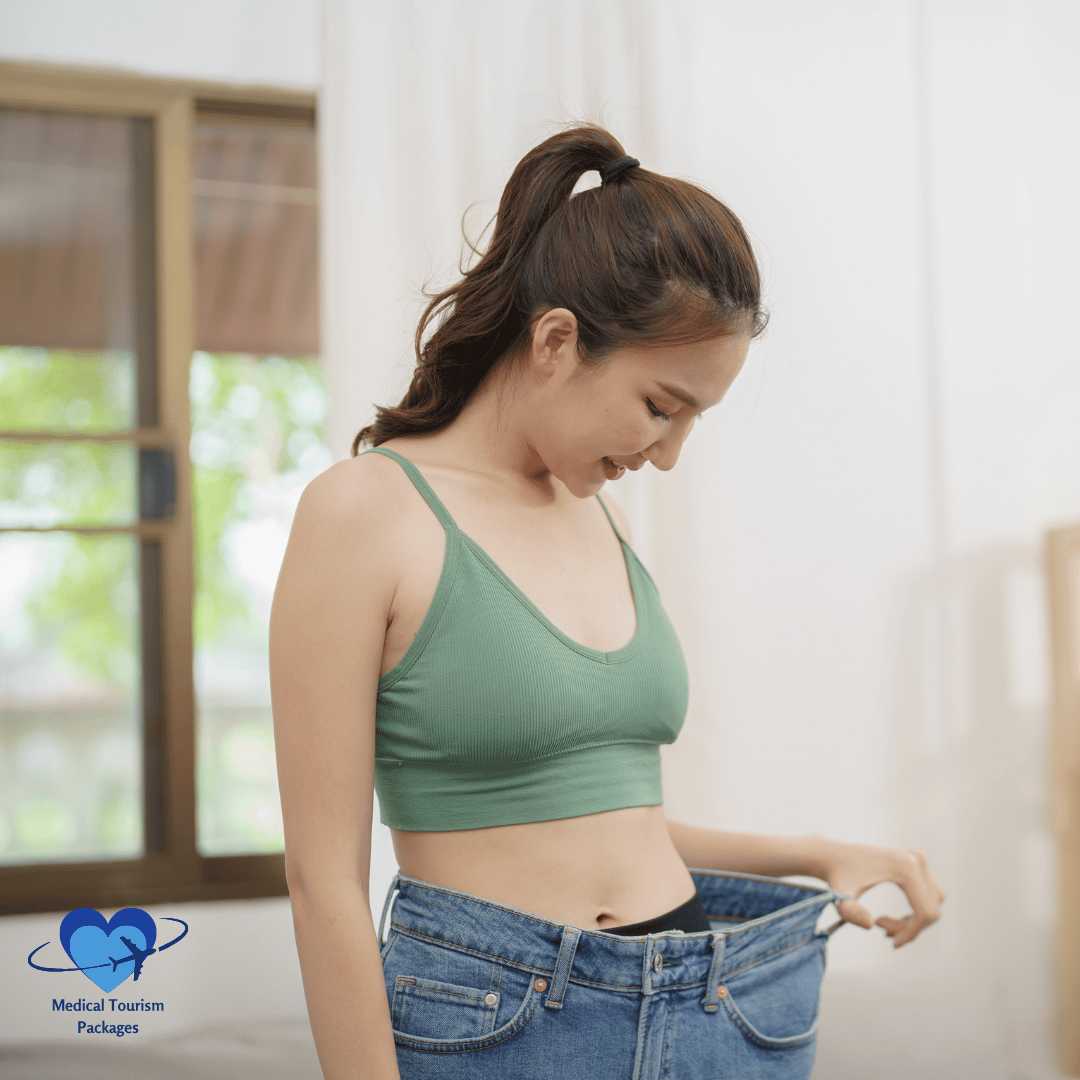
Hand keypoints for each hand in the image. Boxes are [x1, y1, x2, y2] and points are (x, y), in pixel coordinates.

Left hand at [818, 838, 944, 947]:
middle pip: (930, 909)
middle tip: (882, 930)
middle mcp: (917, 860)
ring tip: (883, 924)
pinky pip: (929, 895)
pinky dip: (916, 911)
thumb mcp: (840, 897)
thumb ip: (851, 912)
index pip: (925, 912)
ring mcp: (919, 860)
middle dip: (909, 928)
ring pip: (932, 904)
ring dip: (913, 921)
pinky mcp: (917, 863)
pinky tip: (894, 919)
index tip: (892, 943)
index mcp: (904, 867)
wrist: (835, 856)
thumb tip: (870, 924)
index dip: (911, 933)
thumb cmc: (837, 877)